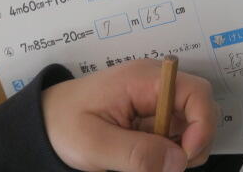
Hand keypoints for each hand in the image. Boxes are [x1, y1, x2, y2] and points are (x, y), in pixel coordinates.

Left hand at [41, 59, 217, 171]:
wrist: (41, 124)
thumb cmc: (61, 124)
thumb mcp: (94, 143)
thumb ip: (136, 154)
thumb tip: (178, 162)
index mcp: (144, 80)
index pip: (196, 92)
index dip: (201, 124)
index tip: (184, 156)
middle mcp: (155, 85)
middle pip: (200, 108)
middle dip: (194, 141)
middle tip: (168, 166)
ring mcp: (154, 101)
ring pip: (191, 125)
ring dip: (181, 150)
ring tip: (152, 165)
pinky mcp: (150, 117)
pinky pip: (174, 135)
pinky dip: (169, 152)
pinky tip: (148, 161)